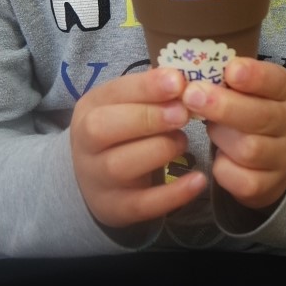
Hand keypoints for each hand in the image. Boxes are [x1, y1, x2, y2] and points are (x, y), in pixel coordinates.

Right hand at [70, 67, 206, 227]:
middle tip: (183, 113)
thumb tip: (182, 78)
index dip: (146, 87)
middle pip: (104, 128)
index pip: (112, 93)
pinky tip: (199, 180)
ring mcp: (98, 180)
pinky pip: (143, 204)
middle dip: (148, 117)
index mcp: (90, 109)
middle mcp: (86, 144)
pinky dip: (174, 194)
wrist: (93, 182)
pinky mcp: (117, 208)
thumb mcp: (123, 107)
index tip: (178, 81)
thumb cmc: (120, 134)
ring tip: (183, 141)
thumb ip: (148, 93)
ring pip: (121, 165)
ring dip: (159, 150)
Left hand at [183, 58, 285, 210]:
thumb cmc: (251, 112)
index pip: (276, 81)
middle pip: (261, 117)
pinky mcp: (268, 186)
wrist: (275, 158)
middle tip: (191, 95)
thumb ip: (229, 80)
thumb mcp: (250, 90)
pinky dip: (222, 168)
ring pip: (248, 149)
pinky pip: (240, 179)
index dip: (255, 76)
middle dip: (224, 106)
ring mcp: (282, 158)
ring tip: (209, 127)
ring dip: (220, 137)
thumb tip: (189, 72)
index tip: (230, 70)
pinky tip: (219, 156)